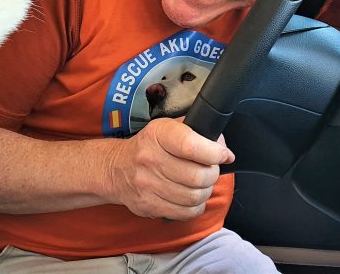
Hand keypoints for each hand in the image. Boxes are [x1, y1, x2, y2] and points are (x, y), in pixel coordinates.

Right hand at [105, 117, 234, 220]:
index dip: (215, 152)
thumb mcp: (166, 127)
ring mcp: (148, 185)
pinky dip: (195, 206)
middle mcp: (150, 159)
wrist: (115, 169)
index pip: (192, 146)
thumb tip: (221, 144)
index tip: (224, 154)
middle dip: (213, 173)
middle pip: (197, 176)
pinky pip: (185, 212)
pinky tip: (192, 197)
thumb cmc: (148, 147)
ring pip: (194, 196)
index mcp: (158, 135)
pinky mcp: (148, 206)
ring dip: (206, 191)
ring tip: (202, 184)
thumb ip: (194, 130)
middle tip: (211, 169)